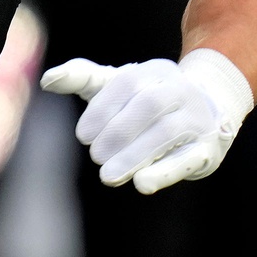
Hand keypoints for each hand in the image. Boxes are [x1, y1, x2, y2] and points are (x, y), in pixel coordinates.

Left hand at [40, 49, 254, 193]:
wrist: (208, 112)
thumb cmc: (147, 100)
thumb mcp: (117, 86)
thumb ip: (83, 78)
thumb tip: (47, 79)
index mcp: (155, 71)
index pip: (127, 82)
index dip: (102, 108)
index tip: (82, 135)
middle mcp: (180, 90)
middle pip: (149, 105)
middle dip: (118, 132)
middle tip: (96, 156)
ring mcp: (198, 118)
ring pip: (167, 132)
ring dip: (134, 155)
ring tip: (108, 175)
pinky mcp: (209, 148)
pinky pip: (189, 158)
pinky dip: (164, 171)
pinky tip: (141, 184)